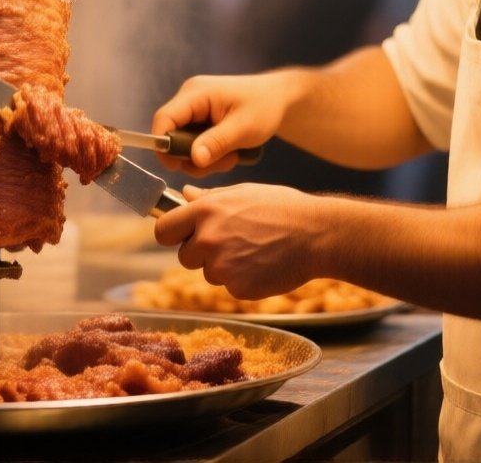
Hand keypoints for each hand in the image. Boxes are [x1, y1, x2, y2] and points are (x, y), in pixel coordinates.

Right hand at [151, 71, 295, 176]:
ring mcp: (193, 109)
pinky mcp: (199, 119)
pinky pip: (192, 142)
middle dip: (193, 156)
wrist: (278, 98)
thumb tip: (194, 160)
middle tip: (220, 163)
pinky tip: (228, 152)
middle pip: (171, 135)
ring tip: (230, 156)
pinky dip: (208, 154)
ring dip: (204, 158)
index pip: (164, 119)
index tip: (176, 168)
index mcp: (196, 93)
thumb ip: (217, 143)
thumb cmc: (265, 106)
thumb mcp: (244, 128)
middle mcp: (189, 98)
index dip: (163, 145)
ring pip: (182, 143)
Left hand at [153, 183, 329, 299]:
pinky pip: (230, 287)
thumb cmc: (283, 208)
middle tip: (232, 242)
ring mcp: (222, 267)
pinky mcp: (238, 288)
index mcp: (205, 211)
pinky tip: (263, 265)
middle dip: (201, 253)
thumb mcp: (243, 192)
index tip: (181, 235)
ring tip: (254, 250)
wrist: (317, 234)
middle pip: (184, 256)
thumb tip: (185, 194)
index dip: (172, 234)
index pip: (163, 230)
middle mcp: (208, 240)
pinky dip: (243, 280)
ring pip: (208, 273)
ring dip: (224, 267)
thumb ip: (209, 198)